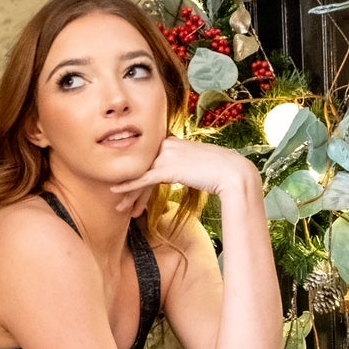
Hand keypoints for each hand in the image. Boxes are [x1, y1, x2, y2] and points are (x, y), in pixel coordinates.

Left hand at [108, 136, 254, 213]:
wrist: (232, 172)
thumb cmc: (220, 170)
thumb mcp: (198, 163)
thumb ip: (184, 164)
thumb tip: (182, 172)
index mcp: (173, 141)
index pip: (149, 159)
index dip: (139, 176)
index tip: (134, 192)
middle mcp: (167, 144)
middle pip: (141, 167)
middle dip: (131, 187)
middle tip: (120, 201)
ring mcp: (166, 155)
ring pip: (140, 174)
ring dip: (128, 193)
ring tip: (118, 207)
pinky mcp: (167, 168)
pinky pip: (143, 179)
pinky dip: (129, 186)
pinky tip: (117, 192)